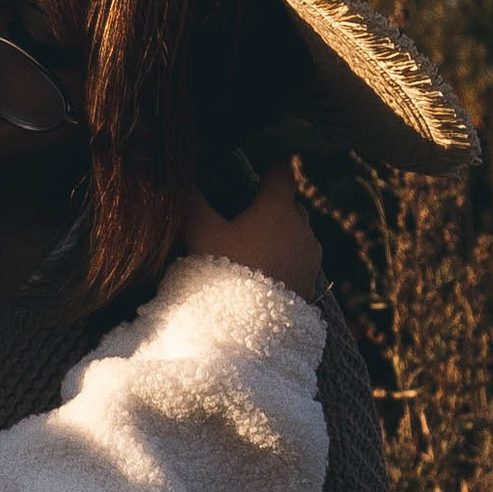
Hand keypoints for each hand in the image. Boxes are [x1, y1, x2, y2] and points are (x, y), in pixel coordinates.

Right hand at [182, 156, 320, 300]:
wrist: (254, 328)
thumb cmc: (228, 273)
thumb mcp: (201, 234)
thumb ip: (193, 203)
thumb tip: (181, 178)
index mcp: (277, 207)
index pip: (282, 171)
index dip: (273, 165)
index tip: (267, 163)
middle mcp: (301, 226)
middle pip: (291, 204)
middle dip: (274, 205)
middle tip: (251, 214)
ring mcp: (309, 255)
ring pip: (298, 234)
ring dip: (282, 236)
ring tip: (257, 249)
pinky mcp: (311, 281)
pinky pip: (300, 262)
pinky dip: (286, 261)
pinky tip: (267, 274)